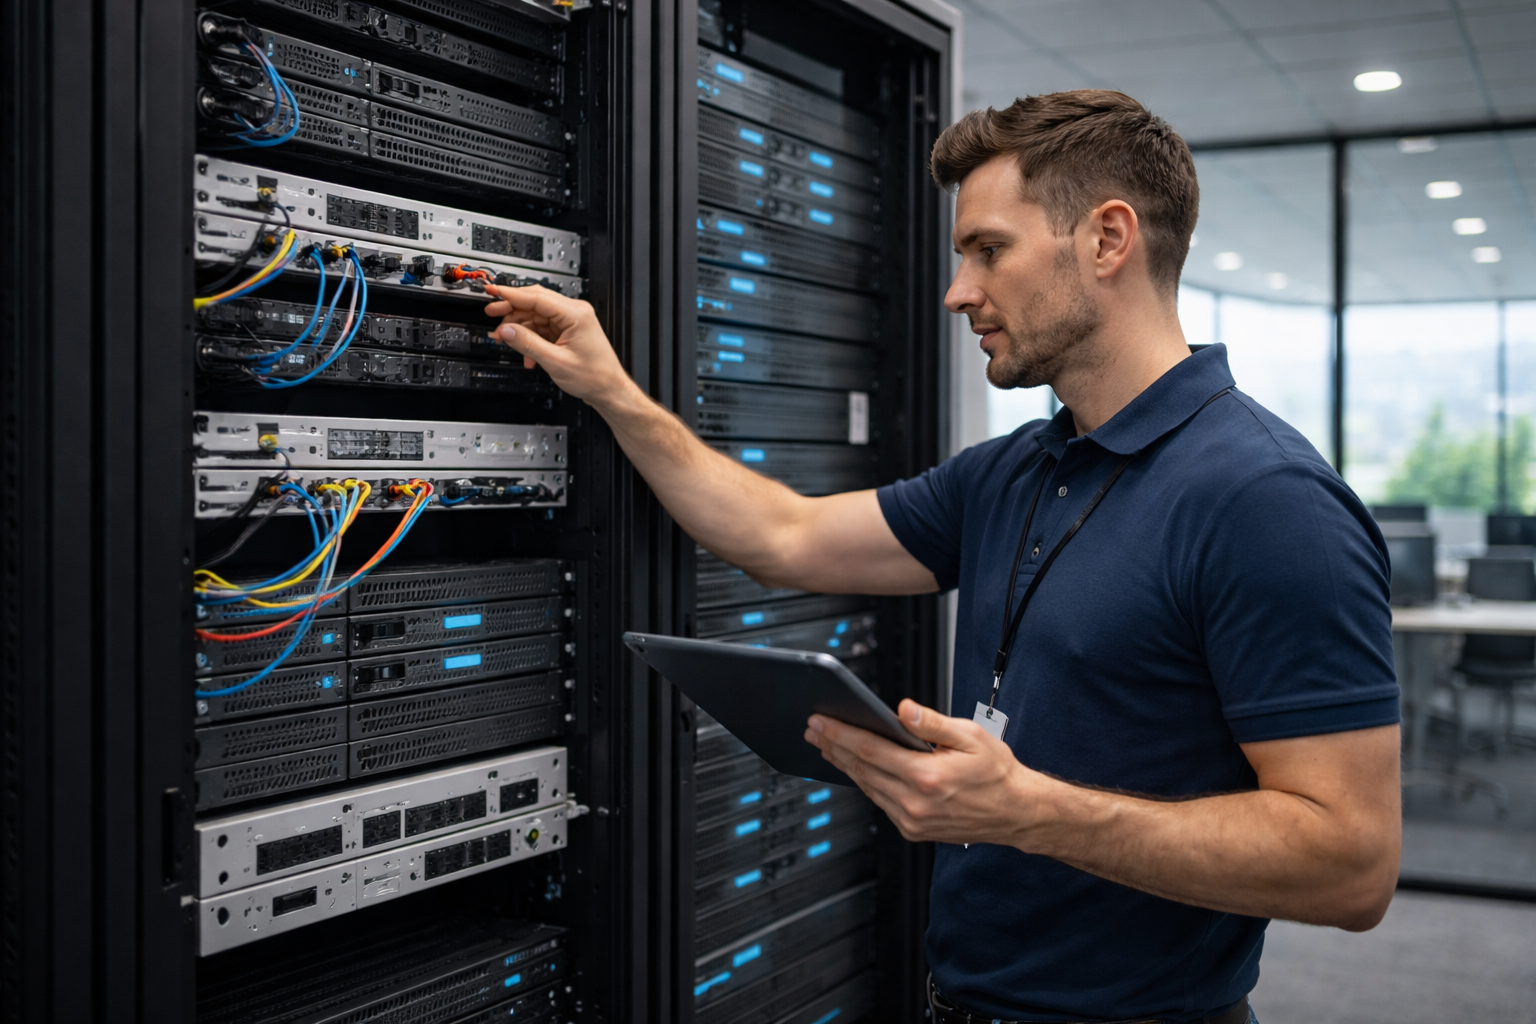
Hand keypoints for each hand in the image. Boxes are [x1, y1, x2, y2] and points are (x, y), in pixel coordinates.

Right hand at [482, 283, 634, 406]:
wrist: (609, 390)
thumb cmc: (594, 377)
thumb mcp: (555, 362)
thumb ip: (528, 344)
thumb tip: (507, 330)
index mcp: (575, 314)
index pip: (536, 297)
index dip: (511, 294)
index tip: (493, 291)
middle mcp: (575, 312)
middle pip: (535, 302)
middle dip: (511, 310)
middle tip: (491, 314)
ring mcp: (571, 321)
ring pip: (536, 315)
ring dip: (520, 328)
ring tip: (506, 340)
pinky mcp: (568, 330)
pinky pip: (542, 327)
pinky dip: (530, 338)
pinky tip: (526, 353)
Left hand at [805, 698, 1050, 847]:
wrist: (1016, 813)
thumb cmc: (997, 773)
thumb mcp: (971, 736)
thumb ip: (933, 723)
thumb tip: (903, 709)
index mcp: (927, 777)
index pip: (870, 751)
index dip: (840, 734)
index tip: (821, 721)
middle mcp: (915, 803)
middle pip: (861, 769)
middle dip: (833, 745)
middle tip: (813, 729)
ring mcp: (912, 820)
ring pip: (867, 787)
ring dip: (843, 764)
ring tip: (826, 744)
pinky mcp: (913, 830)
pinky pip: (879, 801)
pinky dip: (864, 782)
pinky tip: (855, 767)